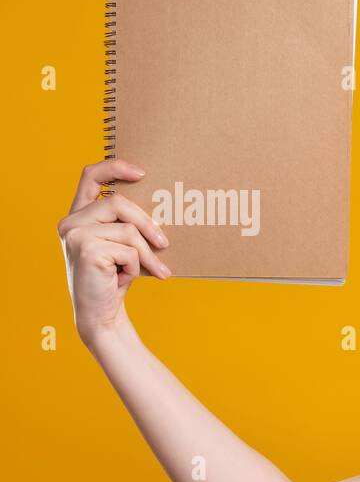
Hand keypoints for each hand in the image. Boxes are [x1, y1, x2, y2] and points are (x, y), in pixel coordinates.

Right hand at [58, 159, 171, 345]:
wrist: (102, 314)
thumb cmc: (117, 277)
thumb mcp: (124, 246)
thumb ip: (130, 224)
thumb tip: (167, 208)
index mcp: (79, 215)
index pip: (90, 176)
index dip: (115, 167)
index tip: (142, 173)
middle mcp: (71, 221)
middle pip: (118, 202)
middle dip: (147, 223)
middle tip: (166, 243)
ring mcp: (74, 234)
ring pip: (127, 229)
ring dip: (147, 253)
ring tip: (155, 270)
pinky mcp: (85, 249)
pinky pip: (128, 249)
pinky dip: (136, 266)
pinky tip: (125, 279)